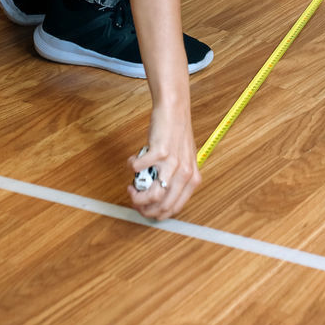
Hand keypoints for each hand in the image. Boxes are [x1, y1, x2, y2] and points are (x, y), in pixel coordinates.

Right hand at [127, 104, 200, 220]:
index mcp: (192, 179)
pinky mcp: (160, 152)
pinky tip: (133, 160)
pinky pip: (139, 169)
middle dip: (143, 208)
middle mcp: (185, 173)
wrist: (175, 110)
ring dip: (136, 194)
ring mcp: (173, 163)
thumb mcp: (183, 161)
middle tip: (134, 199)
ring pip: (152, 195)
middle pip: (162, 206)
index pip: (174, 208)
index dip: (155, 213)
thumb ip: (175, 180)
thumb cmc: (176, 135)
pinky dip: (131, 166)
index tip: (144, 209)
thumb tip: (156, 198)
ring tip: (132, 185)